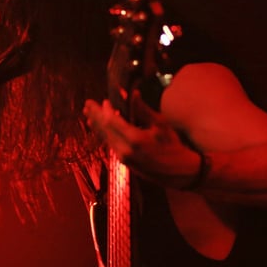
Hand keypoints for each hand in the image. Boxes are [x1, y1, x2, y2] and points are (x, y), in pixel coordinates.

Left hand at [83, 95, 202, 189]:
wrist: (179, 172)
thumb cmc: (173, 146)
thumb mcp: (161, 125)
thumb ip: (143, 110)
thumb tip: (133, 93)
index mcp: (135, 139)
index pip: (111, 121)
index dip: (105, 110)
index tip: (103, 101)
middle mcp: (125, 150)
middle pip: (104, 130)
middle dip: (95, 115)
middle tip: (87, 104)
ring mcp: (123, 158)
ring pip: (105, 138)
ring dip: (97, 125)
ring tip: (88, 114)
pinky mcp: (125, 163)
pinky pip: (110, 145)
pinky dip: (104, 134)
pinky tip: (99, 128)